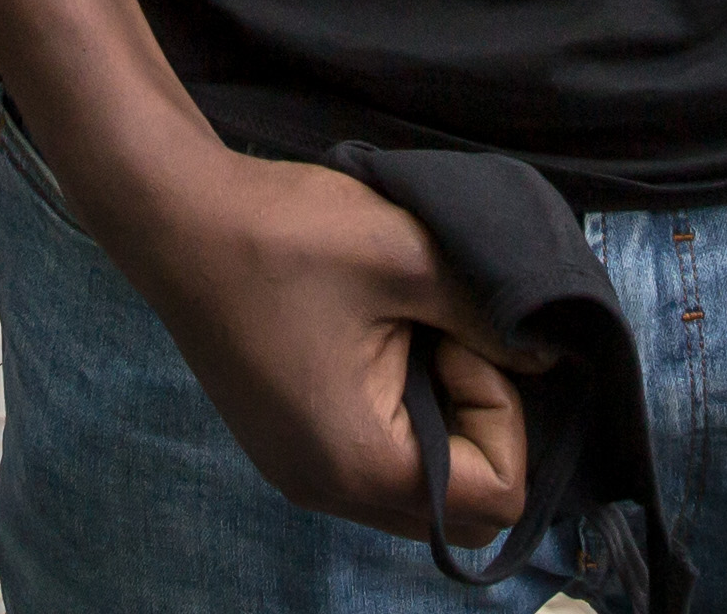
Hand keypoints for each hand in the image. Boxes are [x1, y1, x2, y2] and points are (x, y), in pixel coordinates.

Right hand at [90, 145, 536, 545]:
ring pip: (421, 492)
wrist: (176, 217)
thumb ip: (493, 312)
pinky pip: (378, 466)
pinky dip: (406, 421)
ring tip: (417, 335)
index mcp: (362, 463)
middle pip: (463, 510)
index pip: (497, 495)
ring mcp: (303, 474)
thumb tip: (550, 354)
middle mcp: (330, 491)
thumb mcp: (408, 255)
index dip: (505, 412)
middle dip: (484, 427)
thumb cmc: (286, 234)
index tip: (464, 334)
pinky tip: (384, 347)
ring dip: (445, 423)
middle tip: (450, 338)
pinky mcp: (288, 447)